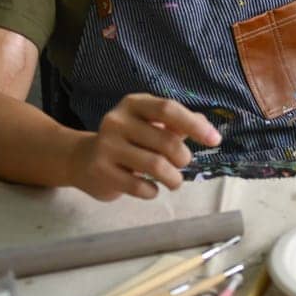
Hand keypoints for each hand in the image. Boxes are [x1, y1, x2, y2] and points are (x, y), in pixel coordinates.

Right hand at [65, 94, 221, 200]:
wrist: (81, 159)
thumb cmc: (127, 139)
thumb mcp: (149, 124)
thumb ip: (176, 124)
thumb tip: (206, 127)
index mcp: (134, 104)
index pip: (169, 110)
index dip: (195, 126)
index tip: (215, 140)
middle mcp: (117, 121)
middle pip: (166, 141)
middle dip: (183, 158)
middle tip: (182, 164)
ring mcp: (106, 146)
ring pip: (155, 165)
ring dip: (173, 178)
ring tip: (174, 181)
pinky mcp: (100, 171)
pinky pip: (139, 186)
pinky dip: (153, 191)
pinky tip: (152, 188)